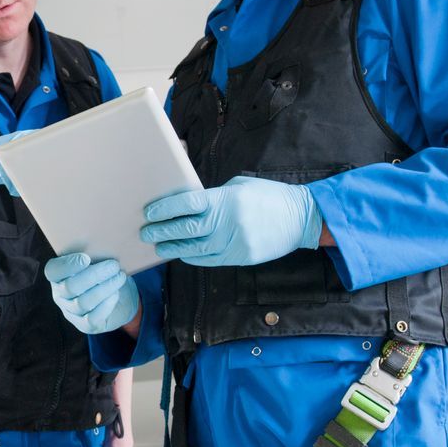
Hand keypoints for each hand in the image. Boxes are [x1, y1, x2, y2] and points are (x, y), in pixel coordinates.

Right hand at [44, 253, 140, 333]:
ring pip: (83, 302)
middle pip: (71, 287)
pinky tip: (115, 294)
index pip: (53, 271)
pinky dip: (106, 305)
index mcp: (58, 275)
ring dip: (104, 288)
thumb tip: (107, 242)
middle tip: (114, 265)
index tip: (86, 258)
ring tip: (119, 277)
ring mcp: (71, 311)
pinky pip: (92, 318)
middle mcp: (60, 294)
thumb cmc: (104, 273)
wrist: (118, 296)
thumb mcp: (98, 260)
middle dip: (95, 275)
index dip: (67, 265)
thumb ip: (95, 252)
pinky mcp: (84, 325)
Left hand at [140, 176, 322, 267]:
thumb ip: (214, 195)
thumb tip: (187, 202)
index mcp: (228, 200)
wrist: (302, 218)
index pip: (188, 204)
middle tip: (146, 232)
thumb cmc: (268, 196)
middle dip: (163, 231)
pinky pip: (210, 260)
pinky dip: (193, 257)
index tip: (150, 213)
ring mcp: (236, 243)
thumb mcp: (240, 186)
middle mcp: (230, 222)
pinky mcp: (242, 257)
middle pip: (187, 230)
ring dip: (173, 248)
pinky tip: (182, 254)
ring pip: (196, 250)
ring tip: (159, 246)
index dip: (166, 209)